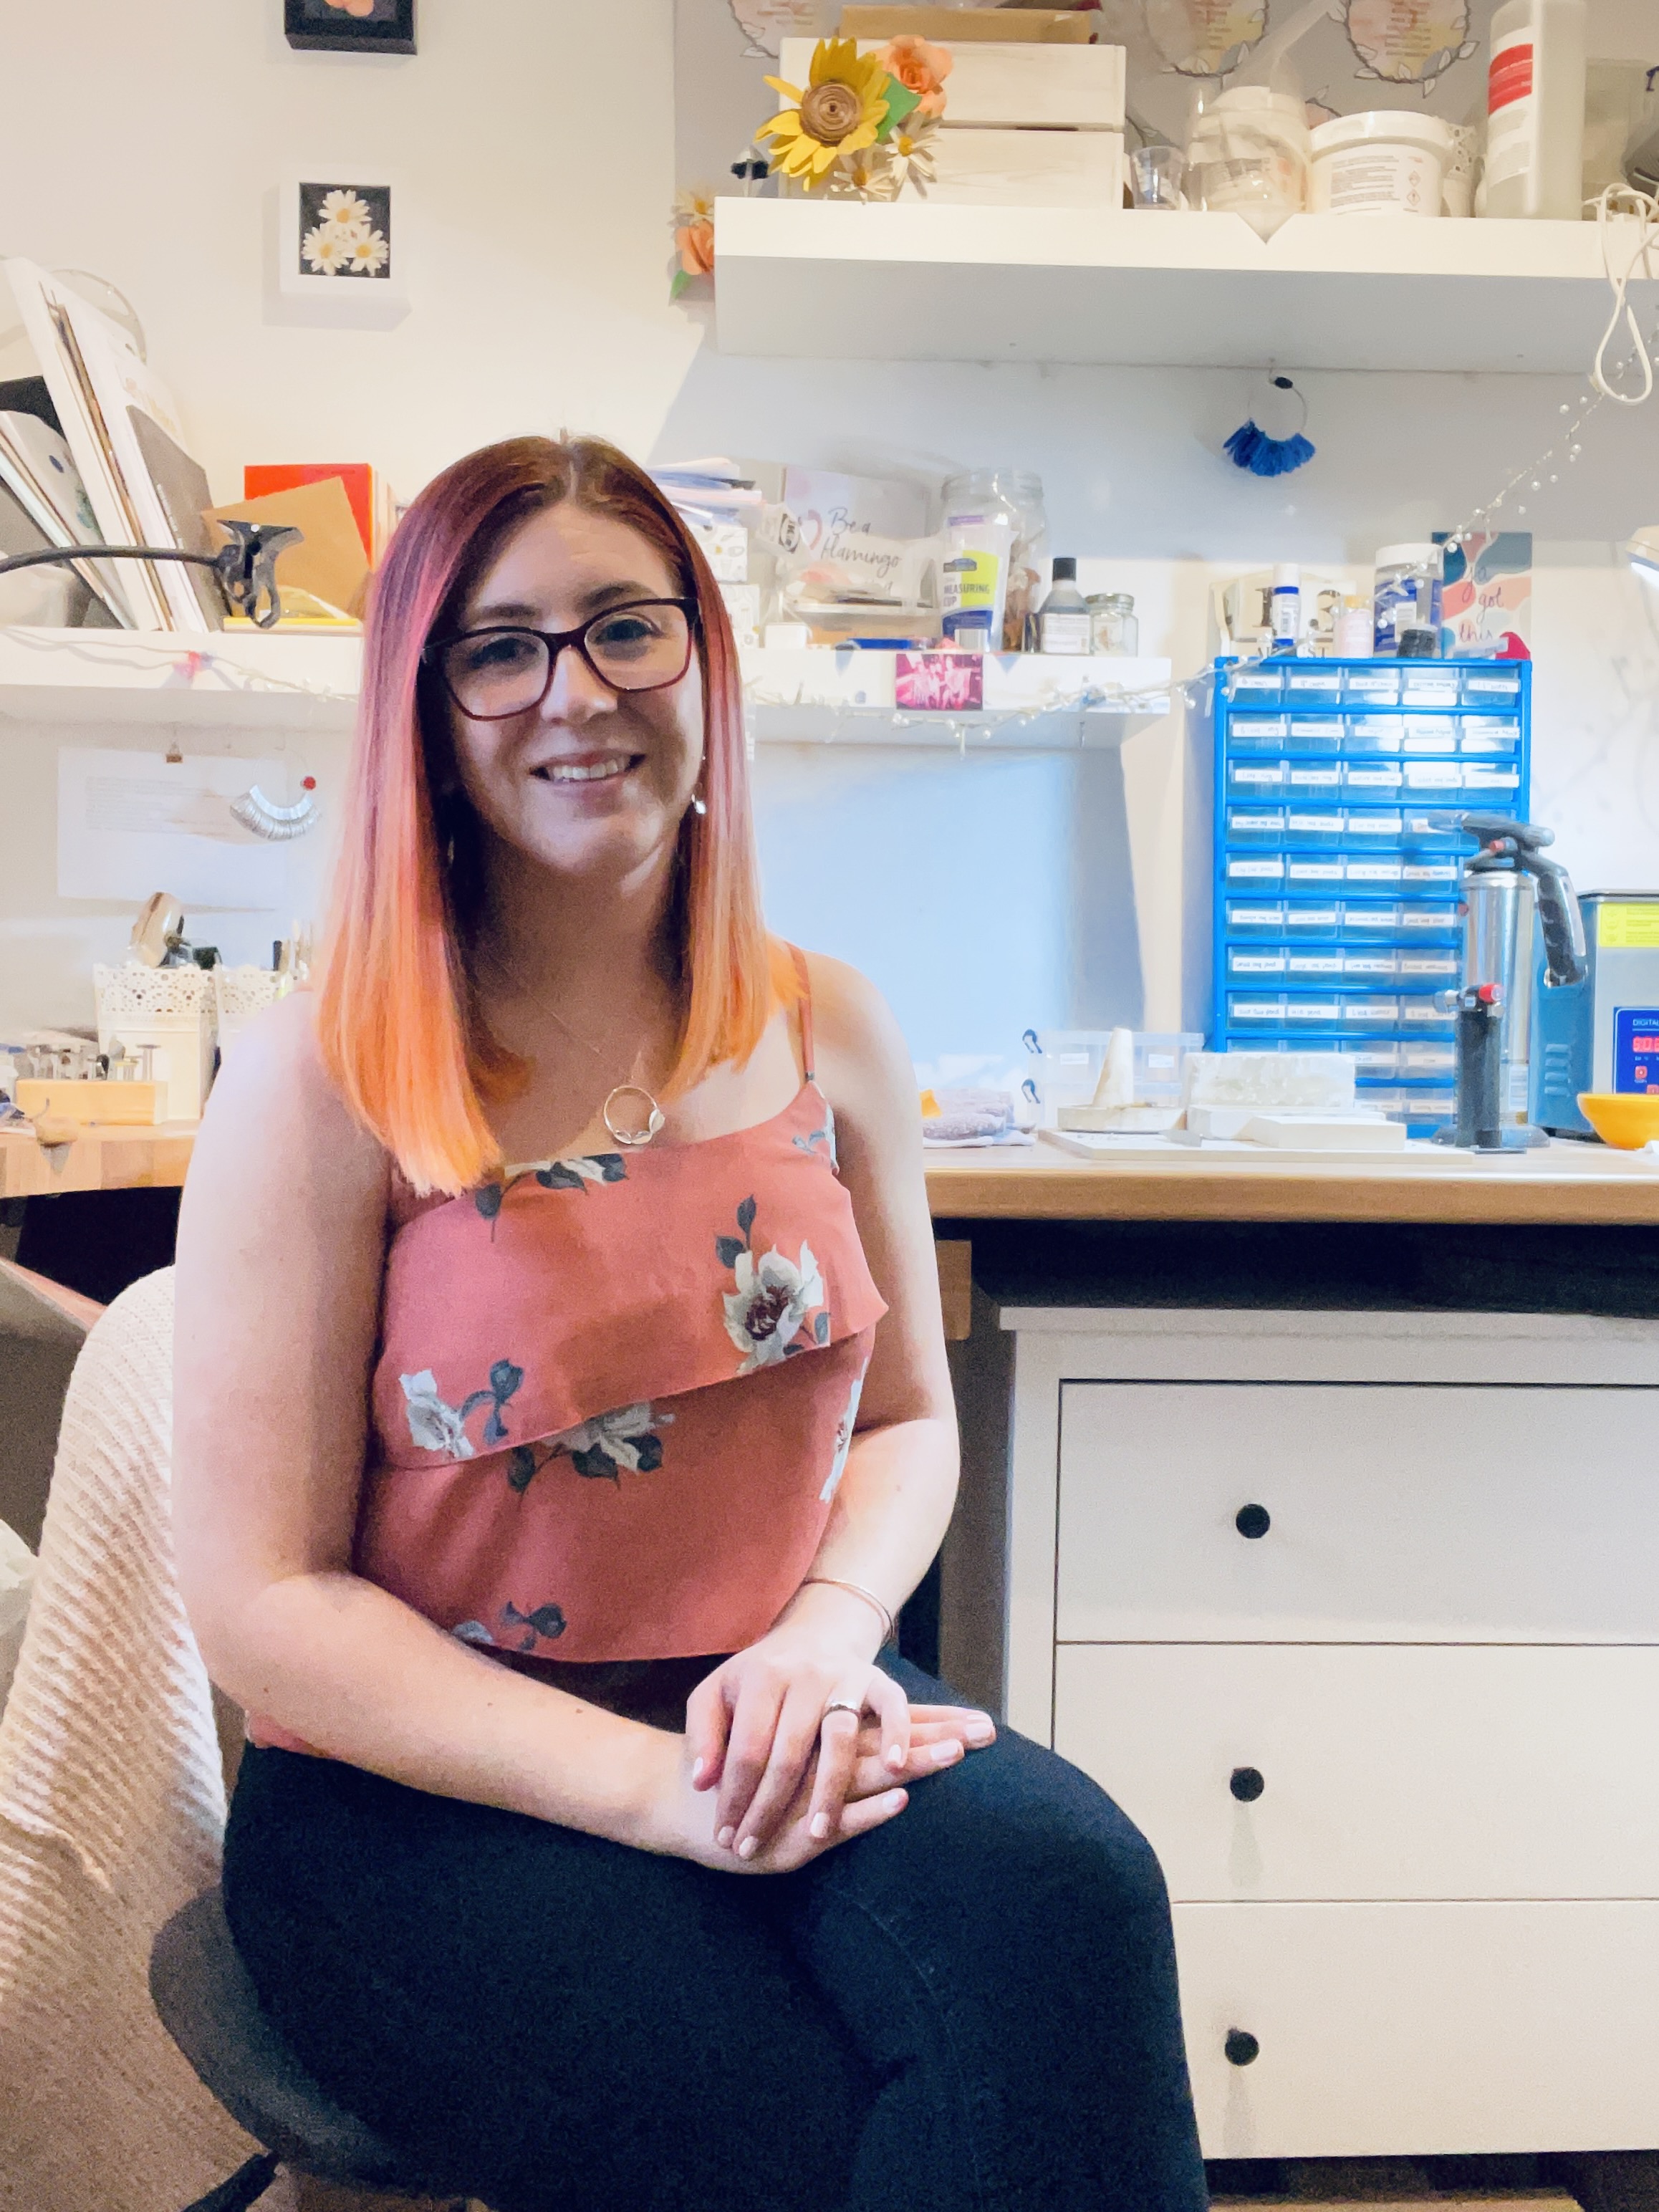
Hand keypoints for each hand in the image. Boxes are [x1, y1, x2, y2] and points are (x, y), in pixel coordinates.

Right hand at [655, 1705, 997, 1875]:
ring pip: (867, 1774)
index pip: (890, 1730)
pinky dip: (868, 1810)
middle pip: (887, 1745)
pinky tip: (898, 1799)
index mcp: (820, 1739)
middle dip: (938, 1740)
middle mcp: (818, 1760)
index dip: (936, 1726)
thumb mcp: (777, 1754)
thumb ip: (823, 1746)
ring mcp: (807, 1796)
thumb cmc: (733, 1775)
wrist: (674, 1799)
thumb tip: (879, 1738)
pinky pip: (836, 1821)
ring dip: (914, 1763)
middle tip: (986, 1735)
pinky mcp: (792, 1836)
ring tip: (956, 1755)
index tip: (985, 1727)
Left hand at [685, 1582, 910, 1859]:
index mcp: (761, 1678)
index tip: (724, 1835)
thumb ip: (703, 1735)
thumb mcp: (716, 1695)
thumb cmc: (757, 1681)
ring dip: (830, 1791)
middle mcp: (804, 1675)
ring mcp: (844, 1677)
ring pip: (840, 1739)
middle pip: (789, 1752)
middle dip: (770, 1807)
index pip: (747, 1747)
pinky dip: (896, 1735)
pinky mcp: (877, 1680)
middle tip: (752, 1850)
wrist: (809, 1639)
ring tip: (817, 1833)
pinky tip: (892, 1770)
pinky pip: (893, 1707)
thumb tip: (703, 1782)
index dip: (735, 1795)